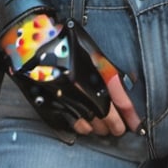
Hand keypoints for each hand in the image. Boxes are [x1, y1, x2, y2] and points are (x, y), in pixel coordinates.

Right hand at [2, 14, 141, 136]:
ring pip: (89, 122)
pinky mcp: (50, 103)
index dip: (129, 112)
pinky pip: (71, 123)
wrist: (31, 37)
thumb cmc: (63, 38)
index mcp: (92, 67)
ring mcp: (64, 95)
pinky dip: (82, 127)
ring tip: (105, 129)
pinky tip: (87, 127)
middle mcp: (79, 84)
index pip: (118, 96)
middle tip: (120, 129)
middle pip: (105, 114)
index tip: (137, 124)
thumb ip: (106, 66)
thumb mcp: (89, 47)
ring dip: (100, 128)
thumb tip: (122, 86)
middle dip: (115, 125)